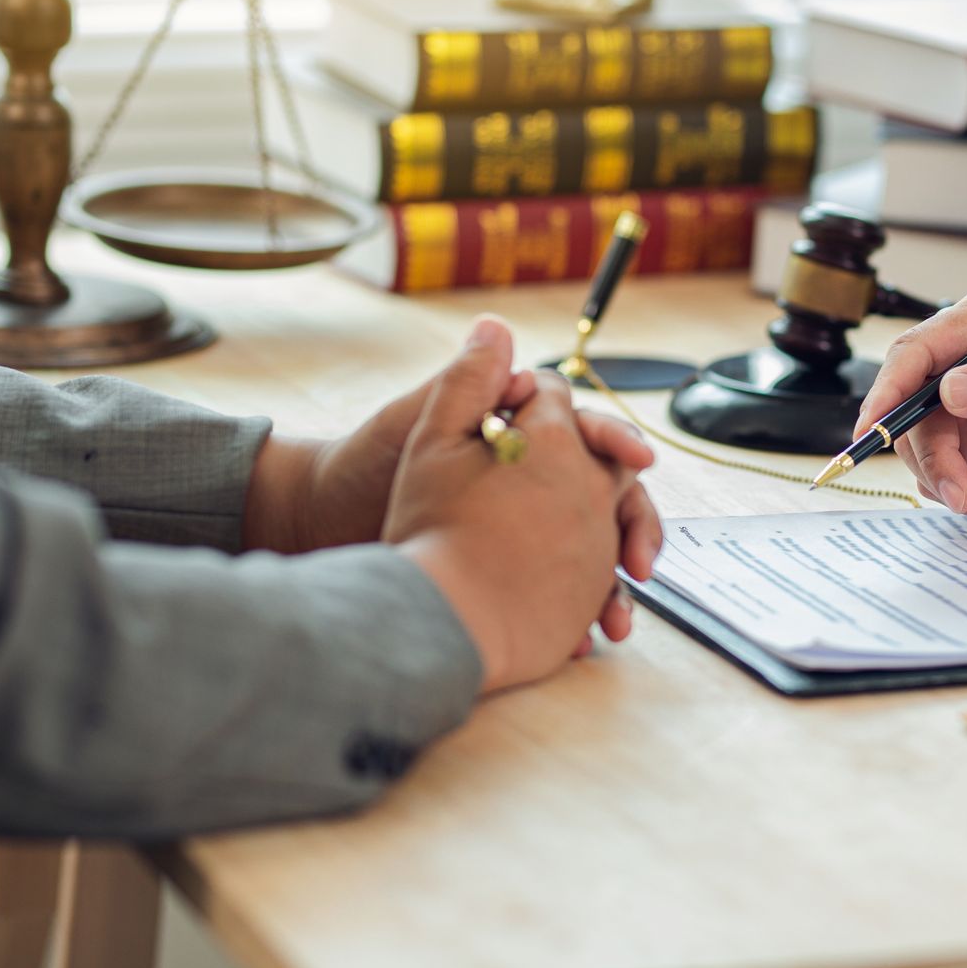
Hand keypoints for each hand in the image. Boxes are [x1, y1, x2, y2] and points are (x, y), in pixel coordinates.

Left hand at [383, 319, 649, 692]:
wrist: (327, 522)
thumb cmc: (365, 463)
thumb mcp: (416, 421)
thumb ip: (463, 383)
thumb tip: (496, 331)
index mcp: (517, 437)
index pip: (587, 436)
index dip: (616, 445)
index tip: (636, 460)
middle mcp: (529, 481)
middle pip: (607, 500)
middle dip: (631, 528)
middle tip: (638, 559)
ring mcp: (525, 531)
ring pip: (593, 555)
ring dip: (613, 586)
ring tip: (614, 615)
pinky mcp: (512, 576)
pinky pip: (563, 598)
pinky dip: (580, 618)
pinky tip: (585, 637)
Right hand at [856, 286, 966, 521]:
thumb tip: (951, 390)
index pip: (916, 351)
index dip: (888, 390)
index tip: (873, 430)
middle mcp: (958, 359)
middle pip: (911, 411)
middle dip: (935, 461)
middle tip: (965, 497)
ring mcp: (955, 402)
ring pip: (923, 450)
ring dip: (957, 486)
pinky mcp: (960, 438)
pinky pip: (942, 474)